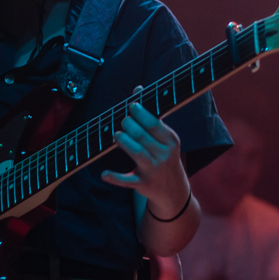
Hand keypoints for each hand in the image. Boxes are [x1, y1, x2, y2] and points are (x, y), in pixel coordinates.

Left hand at [101, 87, 189, 216]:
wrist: (174, 191)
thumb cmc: (165, 156)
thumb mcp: (164, 138)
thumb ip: (150, 116)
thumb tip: (138, 88)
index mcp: (171, 140)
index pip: (154, 124)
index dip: (140, 113)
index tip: (130, 106)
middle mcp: (164, 155)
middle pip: (143, 136)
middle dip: (129, 126)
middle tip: (123, 122)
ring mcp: (154, 170)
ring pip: (137, 153)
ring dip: (124, 142)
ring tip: (117, 135)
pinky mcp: (143, 184)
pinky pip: (127, 181)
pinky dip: (115, 177)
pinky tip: (104, 173)